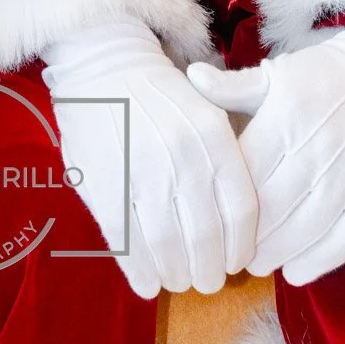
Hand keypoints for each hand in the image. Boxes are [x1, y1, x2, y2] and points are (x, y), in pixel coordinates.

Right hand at [42, 20, 257, 296]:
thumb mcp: (206, 111)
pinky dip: (140, 273)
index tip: (235, 263)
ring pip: (168, 249)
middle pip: (207, 240)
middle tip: (206, 282)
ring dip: (176, 276)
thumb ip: (223, 162)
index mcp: (214, 138)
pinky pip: (128, 244)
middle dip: (208, 273)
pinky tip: (146, 282)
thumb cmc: (159, 92)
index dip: (240, 248)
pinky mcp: (106, 186)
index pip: (241, 213)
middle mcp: (184, 158)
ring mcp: (143, 173)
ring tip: (177, 281)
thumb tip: (236, 226)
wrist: (103, 61)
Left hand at [187, 8, 344, 284]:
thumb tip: (191, 77)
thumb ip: (232, 86)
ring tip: (256, 263)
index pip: (247, 172)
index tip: (210, 218)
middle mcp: (319, 148)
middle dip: (247, 236)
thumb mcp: (276, 74)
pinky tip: (296, 271)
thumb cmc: (324, 75)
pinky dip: (320, 260)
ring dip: (277, 253)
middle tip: (227, 252)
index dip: (225, 202)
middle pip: (273, 207)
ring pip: (307, 228)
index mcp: (287, 117)